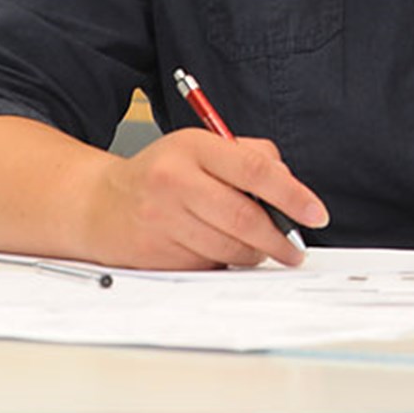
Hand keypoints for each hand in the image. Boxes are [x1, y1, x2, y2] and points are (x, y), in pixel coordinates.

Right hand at [80, 128, 327, 268]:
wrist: (98, 203)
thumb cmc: (161, 173)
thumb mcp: (204, 147)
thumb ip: (252, 158)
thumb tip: (291, 187)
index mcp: (194, 147)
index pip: (255, 170)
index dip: (293, 195)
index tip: (315, 214)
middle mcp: (175, 181)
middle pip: (244, 217)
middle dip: (279, 238)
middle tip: (295, 249)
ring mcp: (162, 219)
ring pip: (228, 247)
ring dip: (254, 254)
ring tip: (260, 249)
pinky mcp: (154, 252)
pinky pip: (206, 265)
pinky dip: (224, 263)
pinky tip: (222, 252)